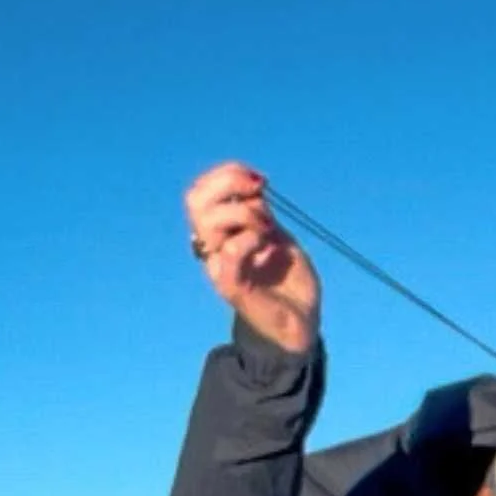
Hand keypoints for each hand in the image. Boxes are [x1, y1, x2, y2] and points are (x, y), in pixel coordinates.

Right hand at [185, 161, 320, 353]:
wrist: (301, 321)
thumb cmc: (288, 279)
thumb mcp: (276, 235)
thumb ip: (259, 212)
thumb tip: (252, 187)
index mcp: (220, 232)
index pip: (200, 192)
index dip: (226, 174)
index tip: (260, 180)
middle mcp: (213, 247)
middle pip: (195, 199)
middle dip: (229, 183)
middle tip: (261, 191)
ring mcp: (220, 266)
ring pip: (208, 221)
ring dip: (245, 213)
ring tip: (268, 227)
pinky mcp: (232, 286)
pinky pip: (229, 251)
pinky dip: (251, 238)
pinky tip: (268, 245)